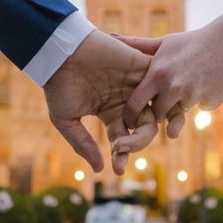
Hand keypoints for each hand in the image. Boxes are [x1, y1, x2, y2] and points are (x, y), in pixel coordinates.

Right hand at [43, 30, 157, 174]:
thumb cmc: (59, 84)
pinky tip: (154, 113)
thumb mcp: (66, 119)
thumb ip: (83, 143)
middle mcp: (127, 101)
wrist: (60, 52)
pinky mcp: (143, 67)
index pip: (124, 139)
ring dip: (151, 128)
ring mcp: (137, 85)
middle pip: (145, 129)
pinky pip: (160, 86)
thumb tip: (100, 168)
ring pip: (157, 111)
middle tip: (123, 147)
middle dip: (137, 143)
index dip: (122, 156)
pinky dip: (163, 100)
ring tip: (138, 137)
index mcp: (111, 113)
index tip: (118, 170)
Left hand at [112, 15, 222, 140]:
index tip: (130, 120)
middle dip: (161, 109)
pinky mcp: (211, 102)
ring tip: (194, 79)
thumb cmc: (192, 41)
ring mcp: (193, 96)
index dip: (131, 115)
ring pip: (181, 111)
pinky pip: (201, 108)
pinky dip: (204, 99)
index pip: (134, 105)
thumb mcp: (164, 42)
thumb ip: (137, 45)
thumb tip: (110, 36)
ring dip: (185, 102)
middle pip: (158, 114)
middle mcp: (173, 88)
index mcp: (157, 74)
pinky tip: (210, 81)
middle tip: (169, 95)